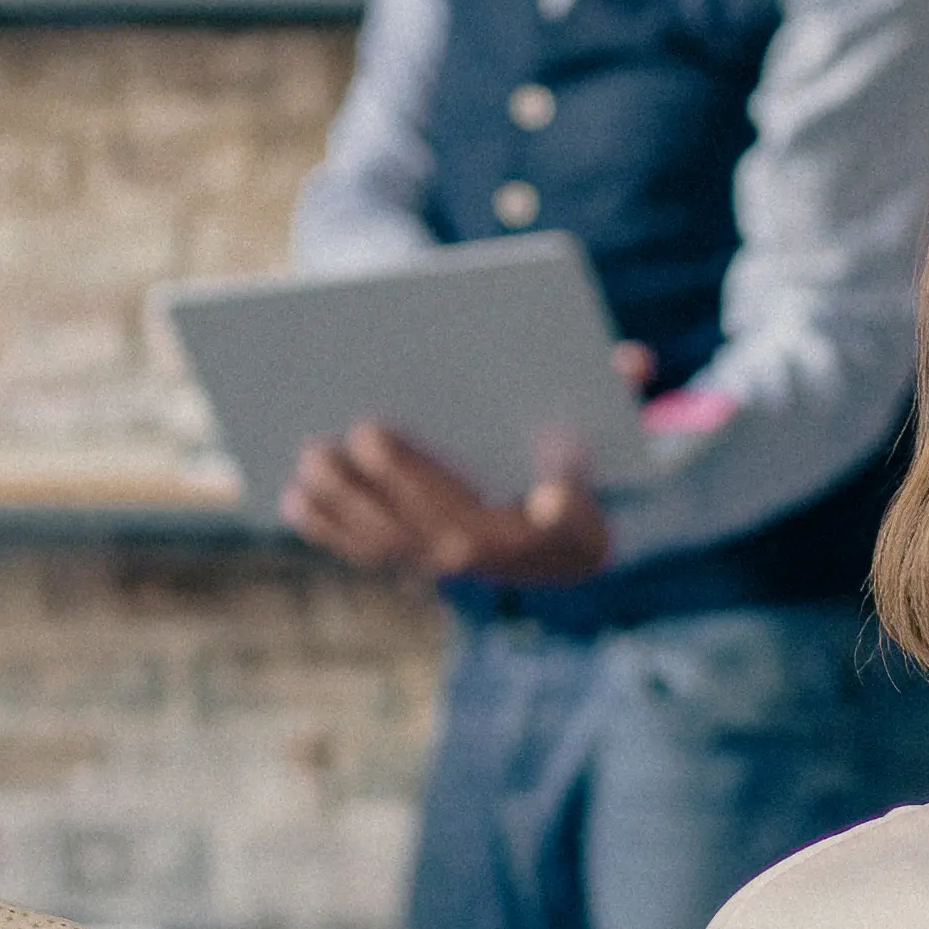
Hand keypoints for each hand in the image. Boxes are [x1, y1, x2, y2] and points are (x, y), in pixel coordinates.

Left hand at [281, 420, 614, 585]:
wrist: (555, 549)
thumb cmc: (571, 470)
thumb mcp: (602, 436)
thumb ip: (615, 396)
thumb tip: (635, 360)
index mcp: (554, 528)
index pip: (557, 514)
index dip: (549, 501)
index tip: (536, 481)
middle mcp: (495, 558)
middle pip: (443, 528)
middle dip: (398, 484)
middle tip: (359, 434)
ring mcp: (444, 568)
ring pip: (390, 542)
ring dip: (346, 506)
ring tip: (312, 458)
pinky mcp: (406, 567)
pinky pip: (362, 551)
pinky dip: (326, 527)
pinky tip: (294, 495)